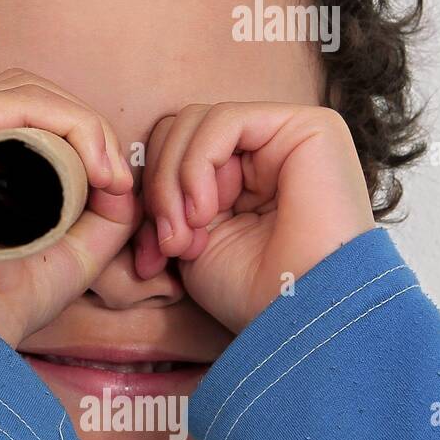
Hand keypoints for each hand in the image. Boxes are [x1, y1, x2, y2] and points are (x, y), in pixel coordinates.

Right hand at [0, 68, 137, 347]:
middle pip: (22, 95)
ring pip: (25, 92)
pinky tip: (96, 164)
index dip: (75, 134)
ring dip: (81, 125)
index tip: (114, 185)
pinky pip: (19, 101)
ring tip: (108, 175)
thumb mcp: (66, 248)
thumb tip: (123, 176)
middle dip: (81, 126)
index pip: (18, 115)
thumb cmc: (8, 298)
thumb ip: (100, 212)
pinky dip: (71, 123)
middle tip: (116, 179)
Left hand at [136, 102, 375, 332]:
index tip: (150, 256)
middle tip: (168, 245)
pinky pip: (223, 120)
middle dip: (159, 188)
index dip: (150, 196)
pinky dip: (197, 165)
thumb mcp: (187, 239)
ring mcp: (289, 135)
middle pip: (179, 131)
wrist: (302, 320)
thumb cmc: (251, 294)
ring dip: (173, 182)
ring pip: (194, 122)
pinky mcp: (310, 126)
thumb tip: (129, 173)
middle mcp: (266, 151)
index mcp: (241, 177)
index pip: (171, 151)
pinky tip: (204, 211)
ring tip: (187, 235)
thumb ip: (164, 196)